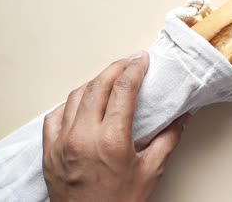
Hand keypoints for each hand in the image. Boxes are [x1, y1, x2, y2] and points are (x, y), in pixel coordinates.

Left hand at [42, 51, 189, 201]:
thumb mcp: (151, 172)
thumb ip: (168, 139)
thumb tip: (182, 118)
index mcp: (111, 140)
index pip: (123, 89)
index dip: (134, 69)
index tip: (142, 59)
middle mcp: (82, 136)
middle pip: (98, 85)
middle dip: (115, 68)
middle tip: (129, 62)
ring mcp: (62, 143)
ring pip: (75, 96)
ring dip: (94, 82)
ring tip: (109, 79)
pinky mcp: (49, 151)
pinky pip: (55, 115)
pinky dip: (70, 104)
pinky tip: (81, 104)